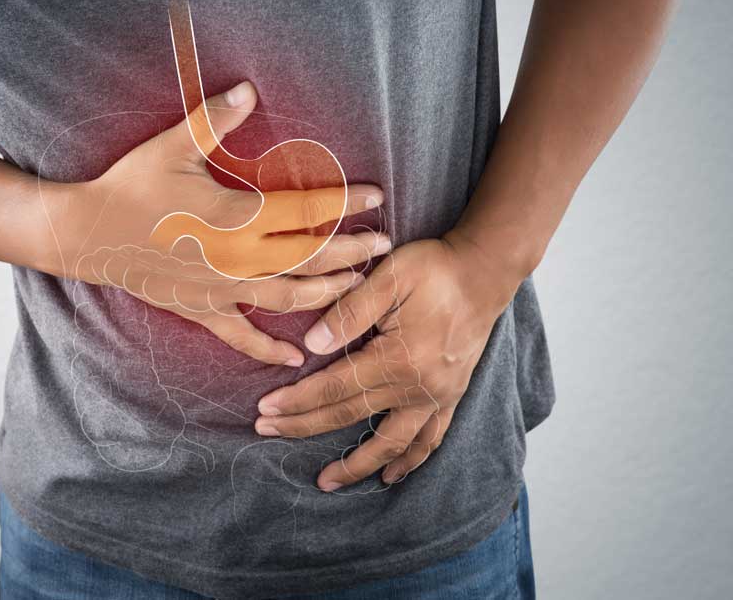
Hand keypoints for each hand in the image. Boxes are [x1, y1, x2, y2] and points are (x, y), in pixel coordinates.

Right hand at [42, 81, 389, 366]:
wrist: (87, 233)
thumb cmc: (131, 186)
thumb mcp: (172, 147)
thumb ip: (214, 119)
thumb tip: (250, 89)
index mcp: (237, 217)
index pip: (307, 212)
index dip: (346, 204)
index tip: (377, 197)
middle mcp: (238, 259)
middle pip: (310, 260)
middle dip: (352, 253)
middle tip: (384, 245)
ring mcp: (222, 289)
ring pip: (289, 299)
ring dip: (328, 294)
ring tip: (358, 286)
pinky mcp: (203, 310)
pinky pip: (243, 337)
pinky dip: (270, 350)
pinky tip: (296, 358)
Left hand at [253, 230, 521, 488]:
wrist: (485, 272)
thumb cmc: (435, 269)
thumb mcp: (390, 276)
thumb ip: (350, 311)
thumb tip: (311, 345)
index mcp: (398, 358)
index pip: (334, 387)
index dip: (297, 400)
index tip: (265, 410)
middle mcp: (418, 386)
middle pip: (350, 415)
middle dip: (304, 426)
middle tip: (266, 431)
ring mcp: (437, 396)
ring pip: (391, 443)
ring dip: (357, 464)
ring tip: (326, 481)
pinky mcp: (451, 396)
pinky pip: (429, 439)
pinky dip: (409, 461)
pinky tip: (389, 475)